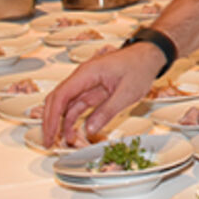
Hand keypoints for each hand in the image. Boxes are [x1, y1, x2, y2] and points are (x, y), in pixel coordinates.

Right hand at [39, 44, 162, 146]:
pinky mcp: (92, 91)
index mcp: (88, 72)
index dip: (52, 117)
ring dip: (62, 123)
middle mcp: (83, 77)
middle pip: (57, 100)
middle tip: (49, 142)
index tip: (49, 134)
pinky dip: (72, 120)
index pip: (61, 95)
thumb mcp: (127, 93)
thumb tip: (89, 129)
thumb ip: (107, 111)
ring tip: (62, 142)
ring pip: (65, 105)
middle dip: (51, 122)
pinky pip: (77, 106)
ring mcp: (86, 84)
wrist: (149, 56)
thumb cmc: (140, 67)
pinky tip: (73, 133)